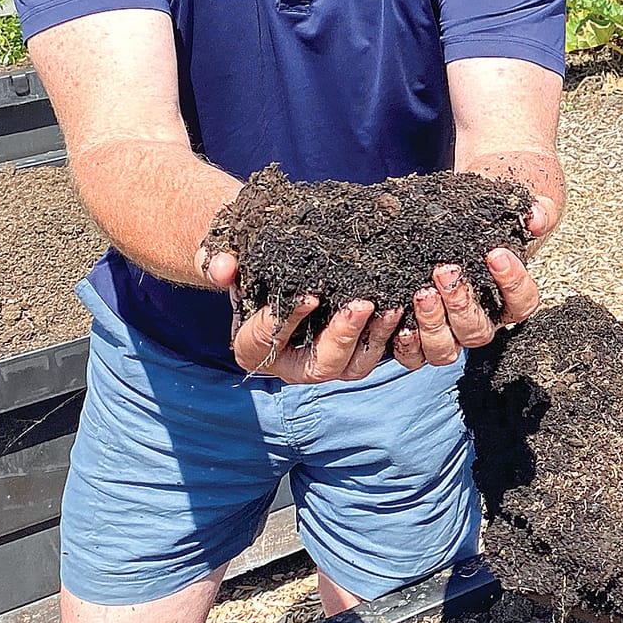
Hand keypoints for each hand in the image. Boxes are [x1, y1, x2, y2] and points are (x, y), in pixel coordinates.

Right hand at [197, 247, 404, 383]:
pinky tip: (406, 307)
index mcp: (252, 348)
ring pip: (354, 366)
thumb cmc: (247, 263)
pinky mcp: (354, 350)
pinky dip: (393, 335)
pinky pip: (377, 353)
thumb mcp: (224, 256)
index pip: (266, 341)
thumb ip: (216, 261)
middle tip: (361, 304)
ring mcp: (327, 361)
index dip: (286, 321)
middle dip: (342, 336)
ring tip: (392, 306)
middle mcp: (291, 365)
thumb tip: (221, 269)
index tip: (310, 295)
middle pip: (320, 365)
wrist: (274, 263)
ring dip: (376, 338)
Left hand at [389, 192, 553, 369]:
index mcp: (507, 299)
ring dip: (432, 325)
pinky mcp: (416, 339)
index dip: (512, 283)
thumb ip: (534, 212)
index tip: (496, 254)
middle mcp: (478, 322)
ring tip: (421, 293)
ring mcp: (447, 335)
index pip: (522, 302)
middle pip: (477, 331)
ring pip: (446, 350)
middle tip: (444, 270)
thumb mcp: (511, 208)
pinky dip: (405, 342)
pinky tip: (397, 312)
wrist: (449, 219)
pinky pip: (412, 356)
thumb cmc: (484, 218)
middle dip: (460, 303)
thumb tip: (535, 219)